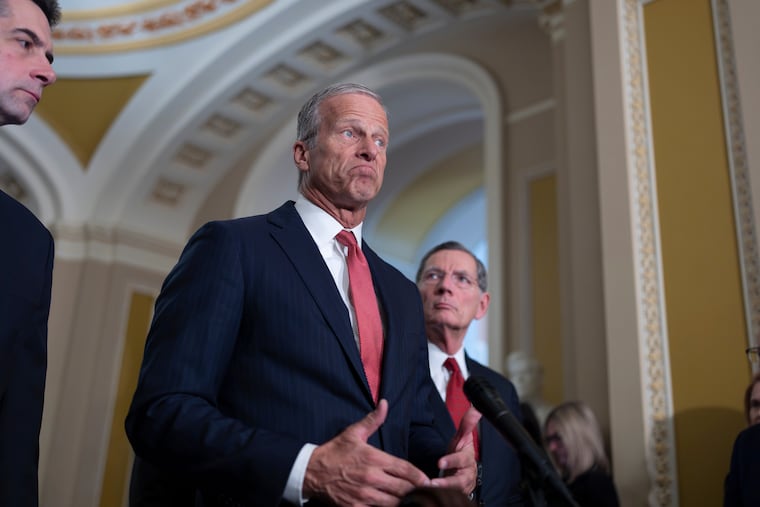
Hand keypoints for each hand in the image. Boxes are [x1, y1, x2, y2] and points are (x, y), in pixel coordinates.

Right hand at [303, 399, 430, 505]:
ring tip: (407, 499)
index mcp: (374, 459)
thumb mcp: (354, 433)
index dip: (419, 476)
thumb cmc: (334, 452)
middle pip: (403, 488)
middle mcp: (371, 478)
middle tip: (420, 491)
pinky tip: (388, 504)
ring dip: (401, 501)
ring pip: (393, 503)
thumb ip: (373, 420)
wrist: (311, 472)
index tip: (426, 480)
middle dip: (413, 490)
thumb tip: (384, 404)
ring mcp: (363, 495)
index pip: (405, 469)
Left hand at [430, 406, 480, 494]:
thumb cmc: (461, 455)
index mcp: (468, 460)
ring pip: (455, 491)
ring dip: (442, 491)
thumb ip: (467, 424)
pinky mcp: (457, 494)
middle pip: (460, 481)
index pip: (462, 460)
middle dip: (447, 482)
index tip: (440, 462)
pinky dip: (440, 496)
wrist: (462, 473)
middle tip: (433, 483)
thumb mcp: (462, 439)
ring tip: (429, 489)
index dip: (452, 461)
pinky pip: (449, 497)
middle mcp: (467, 475)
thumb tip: (475, 408)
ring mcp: (462, 487)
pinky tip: (428, 494)